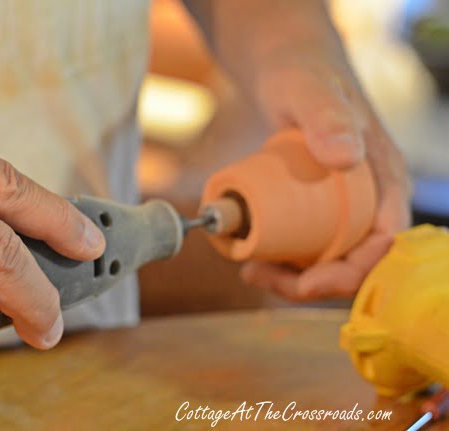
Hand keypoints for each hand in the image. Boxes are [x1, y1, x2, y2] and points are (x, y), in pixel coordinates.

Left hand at [240, 51, 410, 300]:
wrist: (286, 69)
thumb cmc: (302, 73)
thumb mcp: (310, 91)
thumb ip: (327, 116)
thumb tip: (346, 157)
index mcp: (386, 181)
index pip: (385, 247)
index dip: (350, 275)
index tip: (304, 282)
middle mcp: (373, 200)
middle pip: (354, 263)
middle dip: (310, 283)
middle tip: (259, 274)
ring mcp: (346, 206)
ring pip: (329, 260)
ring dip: (292, 277)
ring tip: (249, 268)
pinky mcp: (321, 208)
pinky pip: (311, 246)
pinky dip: (285, 261)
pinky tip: (253, 260)